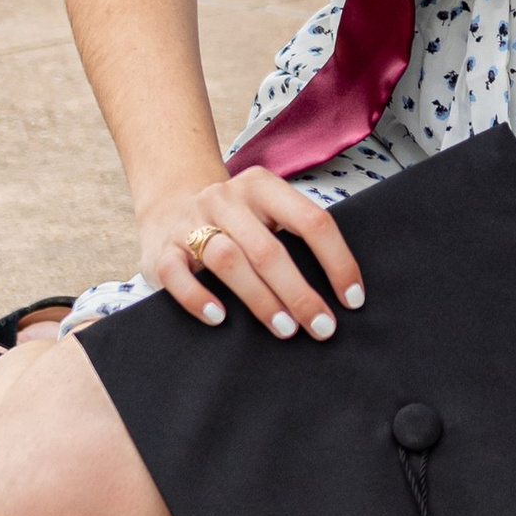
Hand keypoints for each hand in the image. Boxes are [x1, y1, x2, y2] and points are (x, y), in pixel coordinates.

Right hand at [138, 168, 362, 343]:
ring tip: (285, 329)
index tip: (352, 299)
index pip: (310, 220)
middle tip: (322, 327)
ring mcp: (190, 222)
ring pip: (228, 260)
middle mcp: (226, 199)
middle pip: (269, 248)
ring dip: (260, 299)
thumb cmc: (236, 221)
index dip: (337, 261)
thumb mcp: (266, 213)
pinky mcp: (163, 249)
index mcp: (262, 186)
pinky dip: (198, 298)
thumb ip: (294, 236)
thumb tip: (342, 292)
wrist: (169, 205)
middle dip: (300, 293)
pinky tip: (220, 319)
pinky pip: (177, 274)